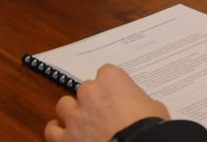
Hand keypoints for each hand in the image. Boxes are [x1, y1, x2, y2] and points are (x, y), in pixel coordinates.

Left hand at [44, 65, 168, 141]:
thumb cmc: (149, 127)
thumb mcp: (154, 107)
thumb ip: (139, 101)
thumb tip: (138, 108)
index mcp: (111, 80)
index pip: (106, 72)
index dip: (111, 85)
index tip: (117, 95)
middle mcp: (89, 93)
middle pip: (85, 89)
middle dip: (92, 100)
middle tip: (104, 113)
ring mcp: (75, 116)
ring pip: (64, 105)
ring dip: (72, 112)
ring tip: (81, 123)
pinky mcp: (66, 139)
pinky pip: (52, 130)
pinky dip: (57, 132)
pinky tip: (65, 136)